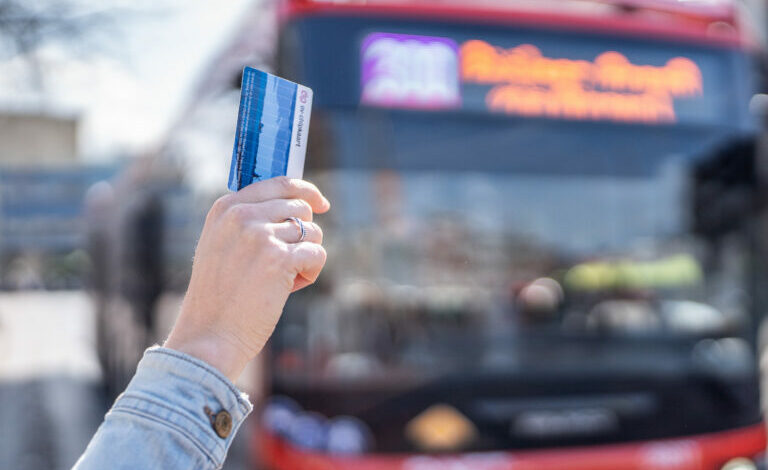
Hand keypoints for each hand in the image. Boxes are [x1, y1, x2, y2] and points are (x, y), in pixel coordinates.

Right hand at [164, 177, 329, 381]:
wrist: (209, 336)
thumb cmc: (219, 297)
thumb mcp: (220, 246)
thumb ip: (247, 222)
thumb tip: (297, 207)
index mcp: (226, 208)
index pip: (279, 183)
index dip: (306, 192)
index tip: (321, 205)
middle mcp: (242, 216)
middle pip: (301, 209)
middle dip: (303, 237)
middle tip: (286, 264)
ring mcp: (260, 236)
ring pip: (312, 233)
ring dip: (305, 258)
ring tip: (281, 281)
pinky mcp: (279, 259)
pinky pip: (317, 254)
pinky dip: (312, 272)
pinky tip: (291, 289)